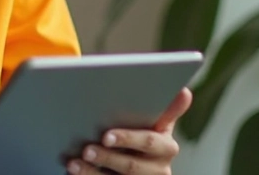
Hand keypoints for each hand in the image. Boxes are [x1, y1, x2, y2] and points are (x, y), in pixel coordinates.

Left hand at [67, 88, 191, 174]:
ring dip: (93, 171)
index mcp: (166, 147)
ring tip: (75, 162)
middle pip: (132, 165)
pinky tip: (74, 170)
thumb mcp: (156, 123)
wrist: (138, 164)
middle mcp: (158, 169)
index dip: (128, 139)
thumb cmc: (143, 134)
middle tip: (87, 148)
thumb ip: (167, 110)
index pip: (149, 142)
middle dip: (108, 157)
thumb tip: (185, 92)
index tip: (106, 136)